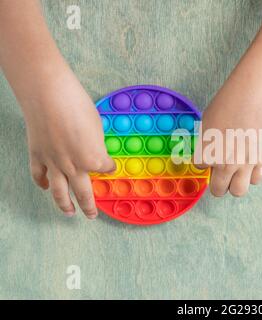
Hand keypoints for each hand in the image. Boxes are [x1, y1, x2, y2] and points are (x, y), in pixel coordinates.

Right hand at [22, 68, 114, 217]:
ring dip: (64, 205)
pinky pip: (39, 176)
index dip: (109, 167)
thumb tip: (96, 150)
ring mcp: (53, 164)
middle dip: (89, 206)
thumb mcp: (97, 128)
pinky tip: (46, 187)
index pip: (105, 168)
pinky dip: (42, 183)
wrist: (48, 96)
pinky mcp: (37, 155)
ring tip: (69, 212)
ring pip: (59, 192)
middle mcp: (74, 167)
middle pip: (83, 192)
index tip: (111, 166)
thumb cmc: (78, 107)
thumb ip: (96, 145)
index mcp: (93, 160)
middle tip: (92, 215)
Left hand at [194, 78, 261, 196]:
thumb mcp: (206, 122)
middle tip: (221, 174)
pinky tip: (251, 162)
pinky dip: (252, 174)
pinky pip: (256, 179)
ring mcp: (245, 164)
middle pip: (218, 190)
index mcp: (208, 153)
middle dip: (218, 183)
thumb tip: (207, 156)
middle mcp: (225, 163)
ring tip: (237, 172)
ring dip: (235, 184)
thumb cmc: (228, 104)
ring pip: (238, 191)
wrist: (254, 96)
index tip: (210, 151)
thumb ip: (205, 143)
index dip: (204, 159)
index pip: (200, 166)